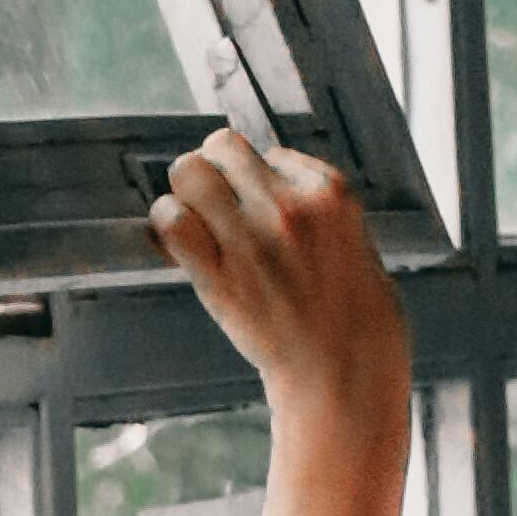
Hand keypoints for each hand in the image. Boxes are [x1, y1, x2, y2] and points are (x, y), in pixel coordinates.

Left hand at [147, 130, 409, 428]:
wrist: (344, 369)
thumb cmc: (349, 305)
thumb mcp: (349, 235)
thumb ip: (309, 201)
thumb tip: (258, 169)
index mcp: (329, 191)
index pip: (269, 152)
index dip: (258, 179)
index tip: (260, 208)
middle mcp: (290, 206)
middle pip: (222, 146)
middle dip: (216, 169)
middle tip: (217, 202)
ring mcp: (252, 239)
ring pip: (189, 171)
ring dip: (187, 191)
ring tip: (197, 218)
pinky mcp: (220, 276)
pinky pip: (171, 221)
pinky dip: (167, 223)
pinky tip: (178, 239)